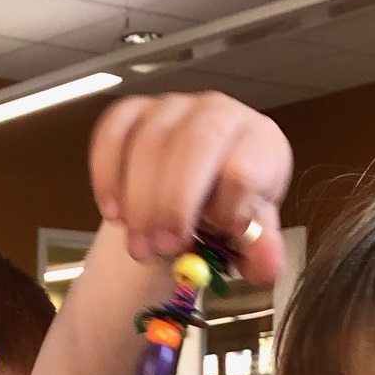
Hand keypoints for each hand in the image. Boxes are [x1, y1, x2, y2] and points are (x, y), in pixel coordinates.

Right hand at [89, 92, 292, 284]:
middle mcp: (218, 112)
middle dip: (173, 203)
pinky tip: (113, 213)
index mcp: (258, 141)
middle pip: (196, 143)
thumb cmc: (227, 208)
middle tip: (163, 249)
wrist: (195, 192)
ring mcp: (173, 107)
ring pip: (149, 142)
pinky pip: (113, 132)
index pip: (243, 166)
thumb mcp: (250, 234)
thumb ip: (261, 250)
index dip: (224, 208)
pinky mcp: (134, 111)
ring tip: (140, 246)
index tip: (213, 240)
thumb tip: (268, 267)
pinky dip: (107, 175)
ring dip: (139, 202)